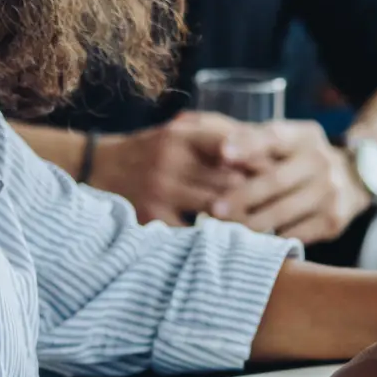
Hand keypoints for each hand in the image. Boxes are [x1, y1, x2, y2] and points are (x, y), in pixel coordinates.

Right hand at [91, 112, 272, 225]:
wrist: (96, 168)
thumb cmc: (151, 151)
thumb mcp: (178, 132)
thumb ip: (216, 137)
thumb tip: (263, 154)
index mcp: (182, 136)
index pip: (234, 147)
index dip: (260, 164)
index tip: (279, 177)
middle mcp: (171, 160)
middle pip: (231, 181)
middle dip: (256, 196)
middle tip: (280, 209)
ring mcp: (160, 190)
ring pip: (218, 208)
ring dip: (241, 220)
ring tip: (264, 229)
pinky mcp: (152, 217)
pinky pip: (194, 232)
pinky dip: (213, 238)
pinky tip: (228, 244)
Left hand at [214, 119, 370, 242]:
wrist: (355, 179)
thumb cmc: (302, 159)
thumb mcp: (288, 141)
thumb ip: (253, 140)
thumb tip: (209, 141)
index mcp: (304, 137)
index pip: (275, 137)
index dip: (248, 144)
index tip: (223, 153)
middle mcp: (321, 160)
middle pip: (276, 180)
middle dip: (242, 196)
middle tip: (215, 209)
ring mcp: (330, 191)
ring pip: (284, 211)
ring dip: (252, 222)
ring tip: (229, 229)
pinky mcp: (334, 219)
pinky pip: (297, 233)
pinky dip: (273, 238)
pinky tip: (255, 242)